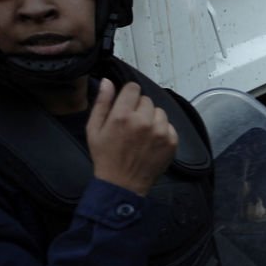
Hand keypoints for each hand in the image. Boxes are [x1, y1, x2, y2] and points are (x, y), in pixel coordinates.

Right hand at [87, 79, 177, 195]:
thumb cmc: (105, 156)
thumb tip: (108, 81)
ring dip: (151, 119)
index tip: (125, 105)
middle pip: (146, 100)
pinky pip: (169, 125)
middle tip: (130, 125)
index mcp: (122, 116)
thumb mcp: (94, 129)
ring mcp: (160, 131)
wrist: (122, 184)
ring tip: (141, 134)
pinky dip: (162, 130)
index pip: (133, 88)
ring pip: (159, 111)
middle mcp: (143, 121)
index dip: (128, 95)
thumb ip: (102, 103)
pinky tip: (150, 142)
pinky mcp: (171, 141)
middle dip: (138, 109)